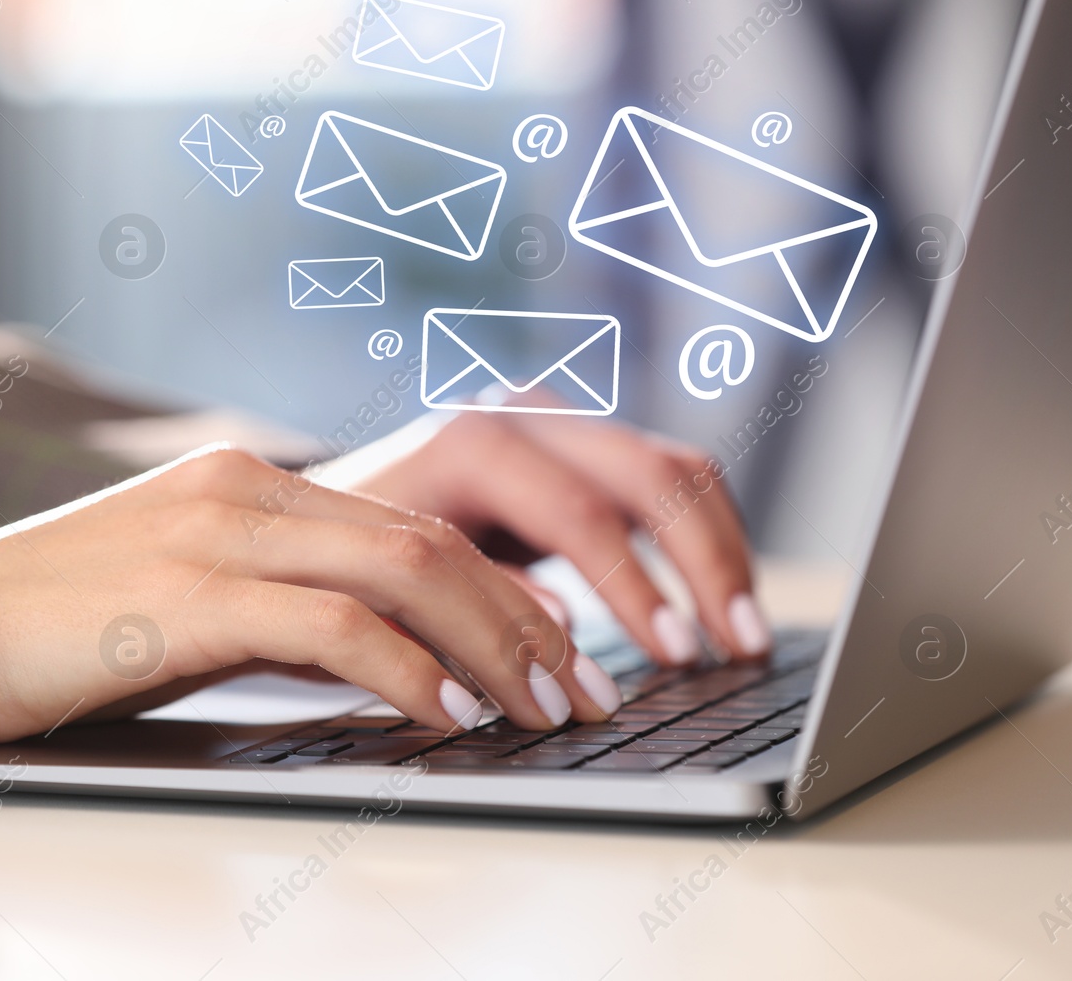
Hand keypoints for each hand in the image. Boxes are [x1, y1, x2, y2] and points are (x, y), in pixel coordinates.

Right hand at [0, 446, 621, 744]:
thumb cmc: (56, 630)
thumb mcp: (187, 600)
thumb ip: (281, 607)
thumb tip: (389, 659)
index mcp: (250, 481)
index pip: (413, 524)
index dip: (504, 590)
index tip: (560, 652)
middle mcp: (245, 488)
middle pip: (431, 541)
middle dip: (527, 620)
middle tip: (585, 690)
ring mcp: (215, 533)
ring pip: (403, 571)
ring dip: (493, 646)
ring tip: (545, 709)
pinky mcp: (183, 595)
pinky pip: (331, 625)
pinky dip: (407, 671)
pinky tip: (446, 716)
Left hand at [321, 404, 764, 665]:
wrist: (327, 511)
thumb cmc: (352, 557)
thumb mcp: (395, 588)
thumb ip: (474, 607)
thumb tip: (560, 641)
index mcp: (474, 443)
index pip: (580, 512)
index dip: (634, 588)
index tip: (672, 655)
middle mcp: (526, 416)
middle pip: (651, 474)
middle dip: (705, 565)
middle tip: (737, 650)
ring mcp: (558, 424)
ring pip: (674, 470)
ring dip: (720, 553)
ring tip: (744, 639)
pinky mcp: (580, 448)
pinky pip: (666, 483)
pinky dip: (702, 541)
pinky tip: (718, 606)